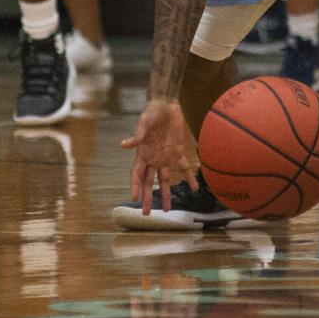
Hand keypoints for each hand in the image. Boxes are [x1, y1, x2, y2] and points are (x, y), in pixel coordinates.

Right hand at [121, 99, 196, 213]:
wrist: (167, 103)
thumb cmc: (152, 111)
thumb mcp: (144, 122)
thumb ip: (138, 134)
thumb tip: (124, 145)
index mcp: (143, 153)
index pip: (136, 174)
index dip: (134, 186)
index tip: (133, 199)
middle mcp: (153, 159)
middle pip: (149, 182)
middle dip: (147, 198)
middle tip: (146, 214)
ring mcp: (165, 157)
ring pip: (165, 180)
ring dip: (166, 194)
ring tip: (167, 210)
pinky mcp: (178, 152)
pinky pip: (184, 167)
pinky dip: (189, 177)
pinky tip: (194, 188)